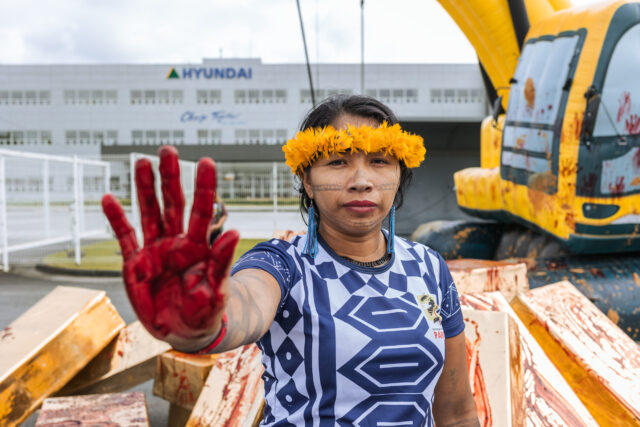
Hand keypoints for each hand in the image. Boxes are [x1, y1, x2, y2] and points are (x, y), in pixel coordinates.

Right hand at [102, 146, 238, 350]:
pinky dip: (116, 219)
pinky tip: (108, 198)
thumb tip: (234, 232)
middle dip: (171, 178)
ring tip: (142, 162)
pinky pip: (125, 237)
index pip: (202, 211)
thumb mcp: (216, 291)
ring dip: (145, 188)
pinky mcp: (135, 264)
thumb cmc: (206, 313)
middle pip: (173, 204)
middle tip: (169, 150)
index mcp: (198, 247)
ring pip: (149, 213)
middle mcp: (177, 242)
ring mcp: (155, 250)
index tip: (207, 162)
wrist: (185, 334)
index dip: (204, 188)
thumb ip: (221, 262)